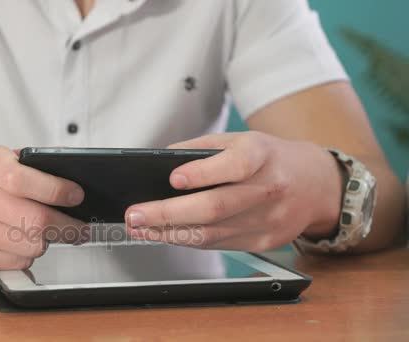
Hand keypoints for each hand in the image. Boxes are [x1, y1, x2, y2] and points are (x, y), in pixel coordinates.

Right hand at [0, 146, 88, 272]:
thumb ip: (31, 168)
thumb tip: (70, 185)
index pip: (24, 181)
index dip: (57, 191)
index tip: (76, 196)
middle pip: (36, 220)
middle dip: (67, 226)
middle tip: (78, 227)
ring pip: (32, 245)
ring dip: (46, 241)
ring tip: (44, 233)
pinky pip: (19, 262)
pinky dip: (27, 254)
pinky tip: (18, 243)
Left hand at [125, 132, 343, 251]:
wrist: (316, 184)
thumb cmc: (270, 158)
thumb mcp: (240, 140)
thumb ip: (201, 148)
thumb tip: (159, 162)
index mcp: (262, 155)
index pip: (235, 166)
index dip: (203, 174)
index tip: (172, 179)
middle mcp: (269, 189)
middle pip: (215, 208)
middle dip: (168, 214)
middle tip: (135, 215)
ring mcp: (269, 220)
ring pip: (212, 233)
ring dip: (170, 233)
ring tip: (140, 228)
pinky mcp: (264, 241)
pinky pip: (218, 244)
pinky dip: (188, 240)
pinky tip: (166, 235)